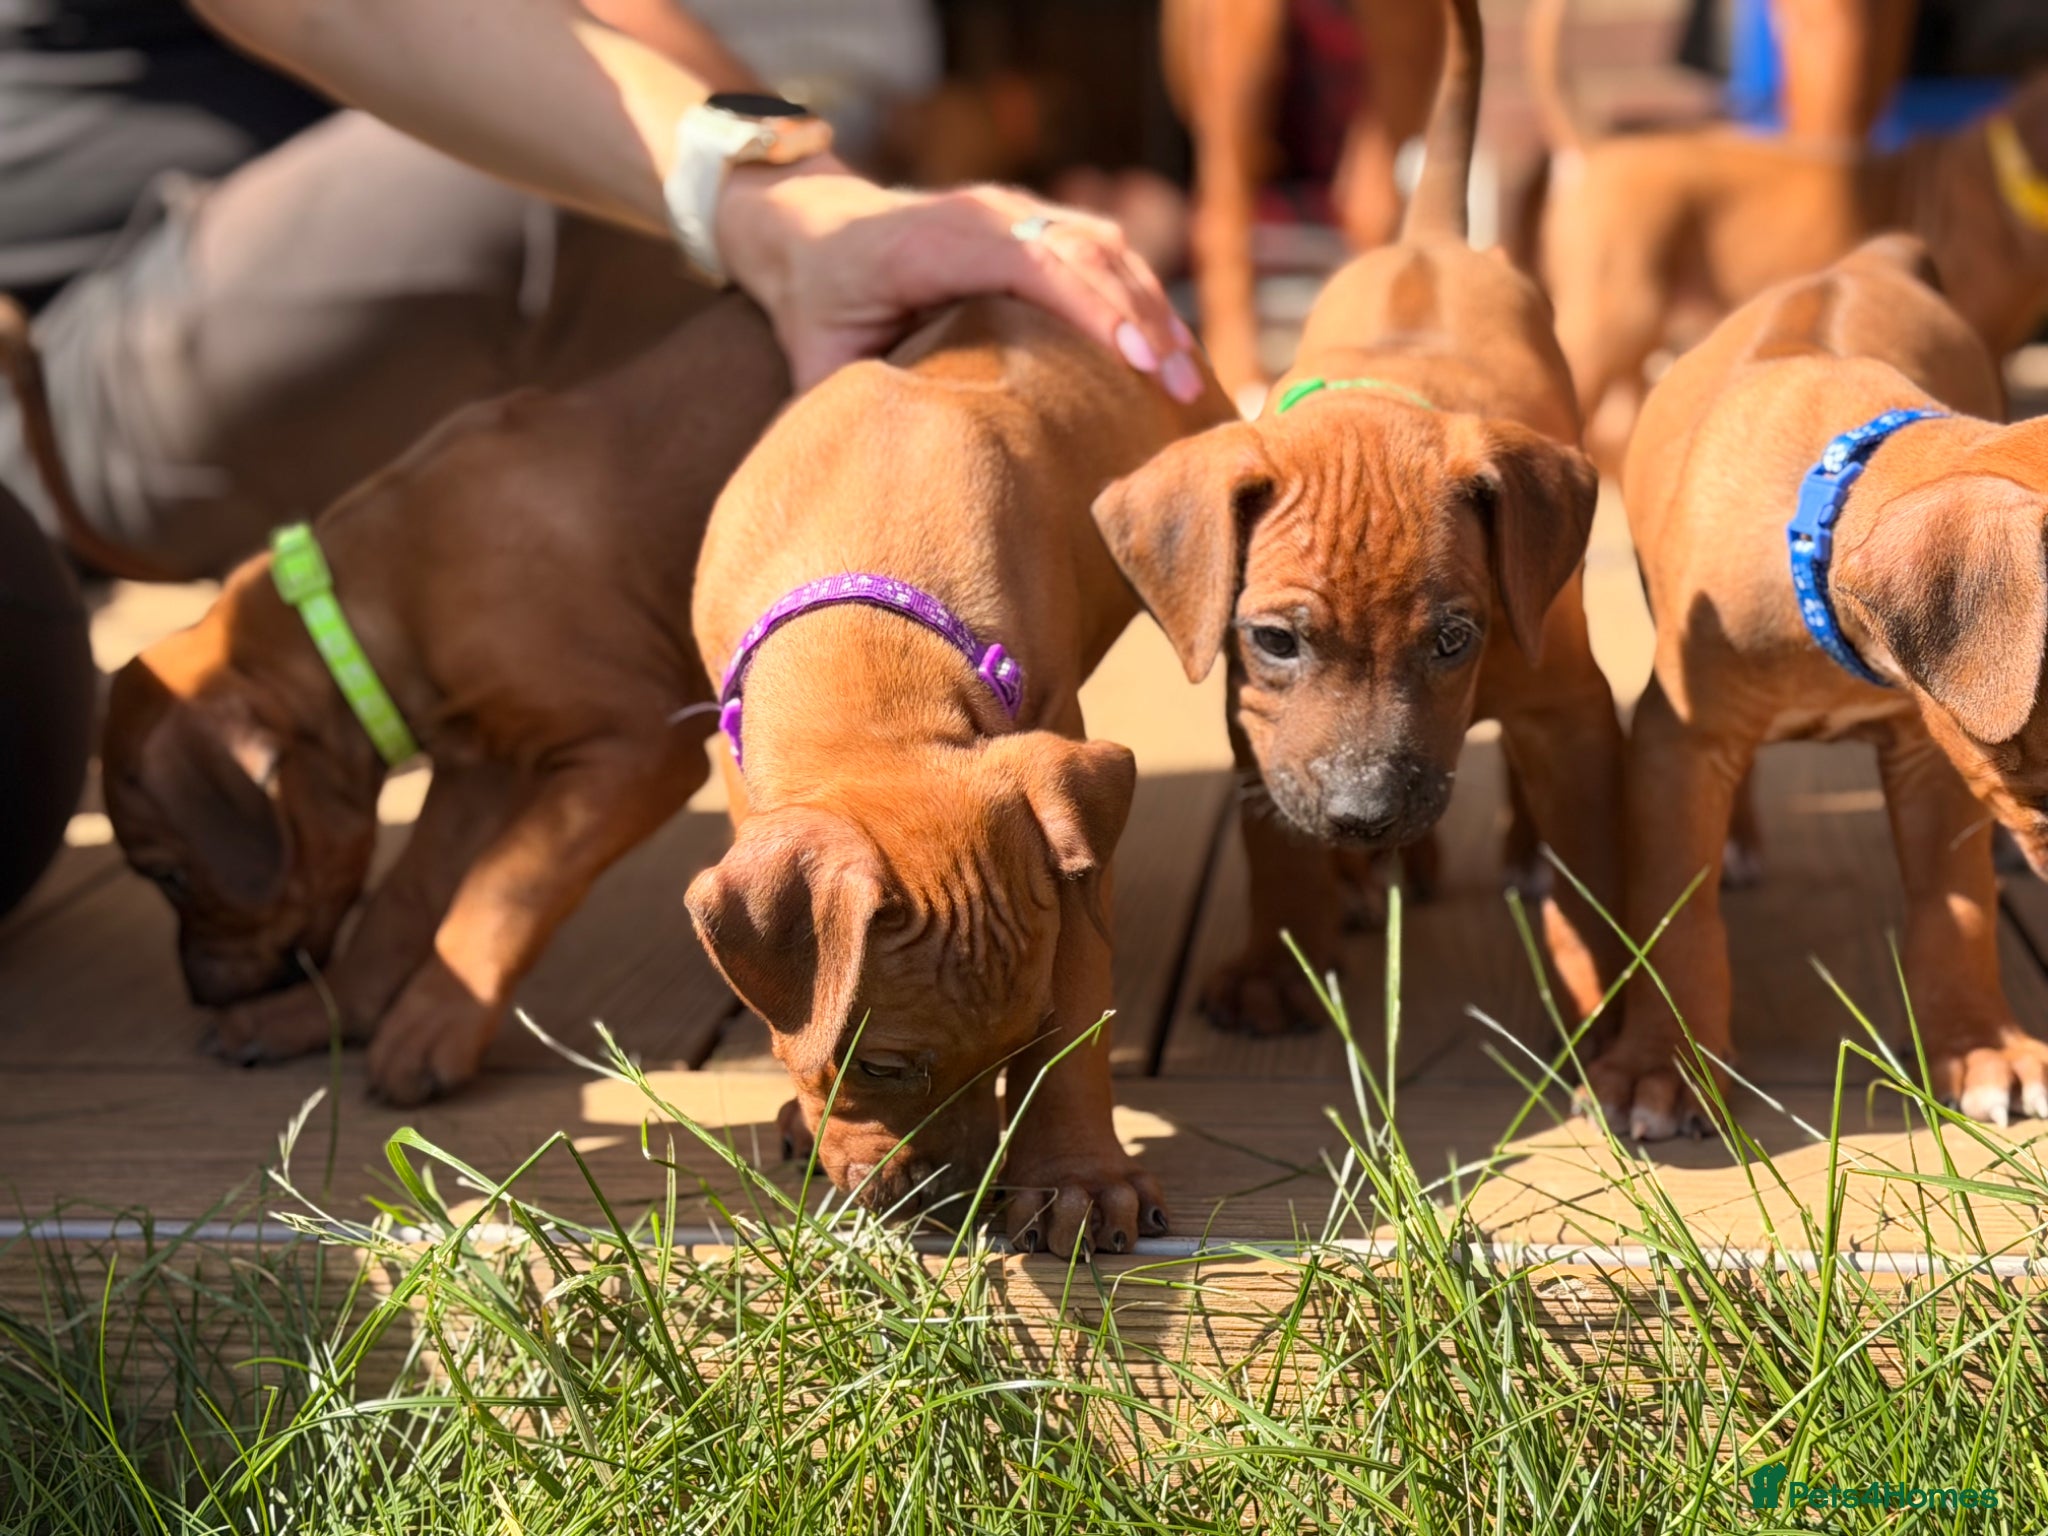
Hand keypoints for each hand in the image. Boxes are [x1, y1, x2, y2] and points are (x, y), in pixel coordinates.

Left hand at [716, 156, 1206, 399]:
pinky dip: (1140, 298)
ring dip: (1152, 309)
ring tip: (1187, 381)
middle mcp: (985, 213)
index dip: (1091, 306)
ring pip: (1105, 248)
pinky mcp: (1037, 225)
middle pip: (1084, 250)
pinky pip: (1103, 253)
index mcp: (933, 241)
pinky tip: (1166, 353)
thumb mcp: (817, 355)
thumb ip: (847, 403)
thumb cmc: (819, 301)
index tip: (1137, 358)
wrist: (812, 225)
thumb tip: (880, 478)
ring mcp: (1016, 213)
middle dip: (1141, 318)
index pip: (1033, 261)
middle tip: (1180, 390)